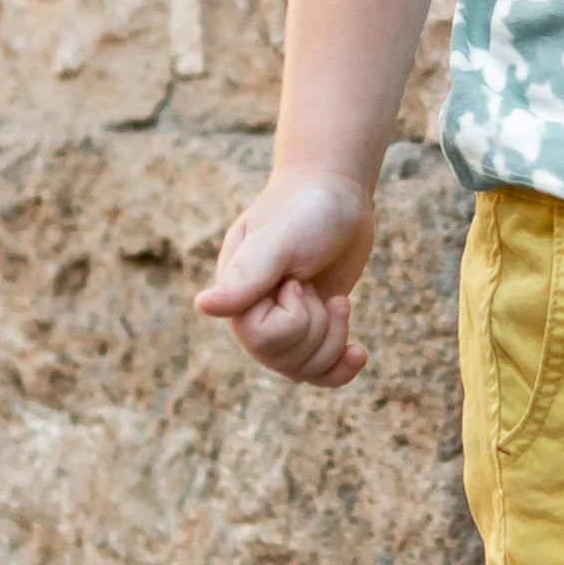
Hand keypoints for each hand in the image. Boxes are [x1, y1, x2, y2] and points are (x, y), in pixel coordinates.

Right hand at [195, 168, 375, 387]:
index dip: (294, 317)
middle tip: (313, 284)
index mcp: (237, 299)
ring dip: (335, 340)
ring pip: (307, 370)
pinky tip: (359, 352)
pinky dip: (342, 368)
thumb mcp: (277, 241)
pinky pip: (321, 371)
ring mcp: (284, 326)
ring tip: (338, 301)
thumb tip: (204, 306)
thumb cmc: (302, 210)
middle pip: (288, 362)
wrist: (334, 193)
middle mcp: (254, 318)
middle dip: (319, 327)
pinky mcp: (313, 327)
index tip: (296, 280)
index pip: (264, 341)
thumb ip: (246, 276)